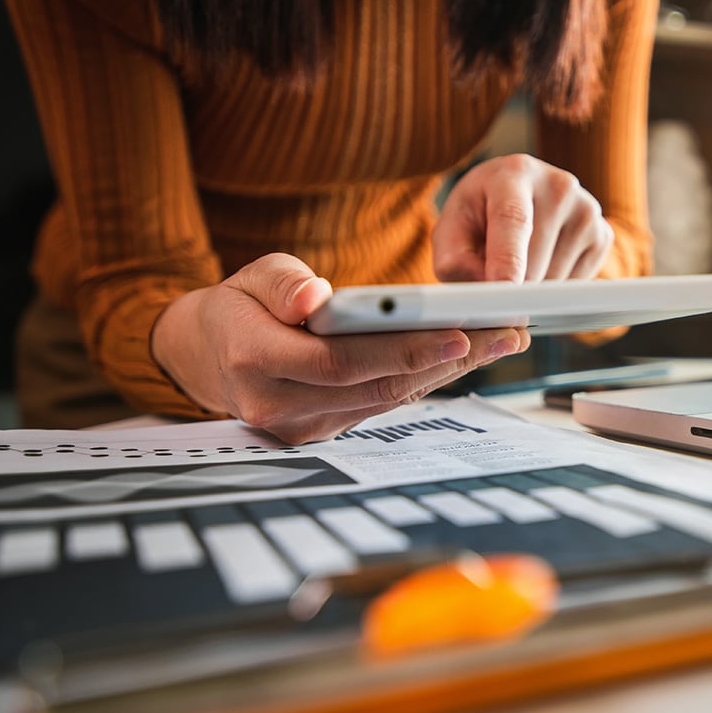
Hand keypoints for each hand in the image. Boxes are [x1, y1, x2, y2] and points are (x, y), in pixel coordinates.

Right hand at [151, 253, 529, 443]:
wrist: (205, 356)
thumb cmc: (237, 306)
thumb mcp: (250, 277)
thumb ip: (282, 284)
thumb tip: (315, 297)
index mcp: (253, 360)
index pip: (340, 361)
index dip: (403, 350)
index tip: (460, 332)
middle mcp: (277, 405)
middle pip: (377, 386)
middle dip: (449, 360)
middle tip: (506, 334)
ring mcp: (300, 429)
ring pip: (387, 401)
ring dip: (448, 372)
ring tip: (500, 341)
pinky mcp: (321, 436)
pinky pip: (382, 407)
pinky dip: (425, 381)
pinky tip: (465, 358)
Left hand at [432, 154, 614, 282]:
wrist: (515, 200)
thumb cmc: (479, 217)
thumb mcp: (452, 232)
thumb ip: (455, 261)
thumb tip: (486, 289)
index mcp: (514, 174)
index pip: (513, 221)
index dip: (508, 261)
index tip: (503, 294)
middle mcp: (558, 185)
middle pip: (535, 261)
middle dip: (510, 290)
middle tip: (492, 281)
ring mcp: (587, 208)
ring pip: (557, 281)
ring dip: (533, 291)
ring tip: (519, 263)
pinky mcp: (603, 234)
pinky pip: (578, 285)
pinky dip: (556, 289)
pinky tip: (542, 265)